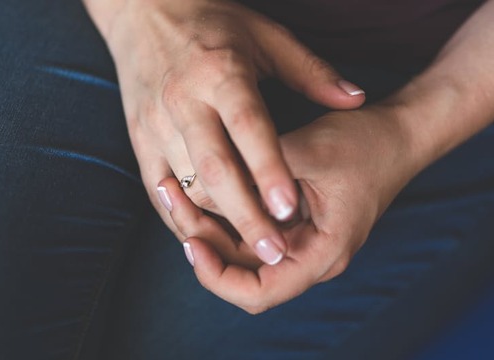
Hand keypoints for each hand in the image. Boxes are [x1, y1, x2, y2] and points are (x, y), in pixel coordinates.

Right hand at [84, 0, 365, 264]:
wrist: (144, 8)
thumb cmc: (215, 24)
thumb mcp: (267, 36)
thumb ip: (312, 71)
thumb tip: (356, 98)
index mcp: (221, 73)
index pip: (248, 128)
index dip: (269, 170)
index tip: (291, 211)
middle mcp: (184, 100)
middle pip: (215, 169)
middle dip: (246, 217)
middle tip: (275, 253)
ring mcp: (155, 122)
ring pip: (186, 186)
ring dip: (216, 223)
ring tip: (248, 254)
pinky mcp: (138, 138)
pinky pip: (158, 188)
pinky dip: (181, 216)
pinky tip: (206, 237)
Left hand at [158, 107, 419, 312]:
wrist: (399, 133)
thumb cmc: (366, 143)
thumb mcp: (310, 150)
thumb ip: (259, 169)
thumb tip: (202, 186)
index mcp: (323, 253)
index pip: (261, 292)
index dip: (218, 277)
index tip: (192, 242)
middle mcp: (311, 256)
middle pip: (244, 275)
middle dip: (205, 246)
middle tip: (175, 204)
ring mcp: (303, 241)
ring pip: (243, 254)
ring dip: (210, 229)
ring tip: (178, 193)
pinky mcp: (295, 224)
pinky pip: (252, 232)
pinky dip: (226, 216)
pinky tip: (203, 189)